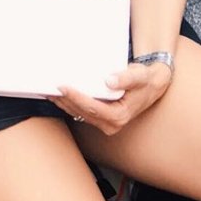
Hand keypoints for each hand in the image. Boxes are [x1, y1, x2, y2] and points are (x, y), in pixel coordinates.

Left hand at [54, 60, 172, 136]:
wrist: (152, 85)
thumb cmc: (146, 80)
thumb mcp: (139, 76)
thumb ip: (125, 78)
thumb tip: (109, 81)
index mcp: (119, 116)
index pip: (92, 107)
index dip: (76, 97)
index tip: (63, 86)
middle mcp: (111, 124)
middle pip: (82, 112)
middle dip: (64, 100)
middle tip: (49, 87)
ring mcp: (105, 123)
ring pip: (79, 113)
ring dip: (63, 103)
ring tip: (48, 91)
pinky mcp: (100, 118)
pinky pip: (81, 112)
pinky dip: (69, 103)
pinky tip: (58, 95)